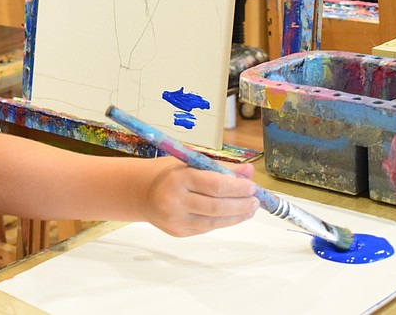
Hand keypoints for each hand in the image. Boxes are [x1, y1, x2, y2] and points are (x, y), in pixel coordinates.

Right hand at [141, 157, 258, 236]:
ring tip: (250, 209)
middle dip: (240, 204)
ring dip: (236, 216)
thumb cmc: (167, 172)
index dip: (236, 188)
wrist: (139, 191)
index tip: (252, 186)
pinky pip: (206, 228)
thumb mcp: (190, 162)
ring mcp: (175, 219)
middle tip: (256, 199)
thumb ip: (220, 167)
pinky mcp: (178, 232)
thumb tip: (249, 172)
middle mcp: (175, 200)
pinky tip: (235, 215)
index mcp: (178, 178)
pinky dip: (223, 222)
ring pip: (214, 221)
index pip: (214, 185)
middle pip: (216, 206)